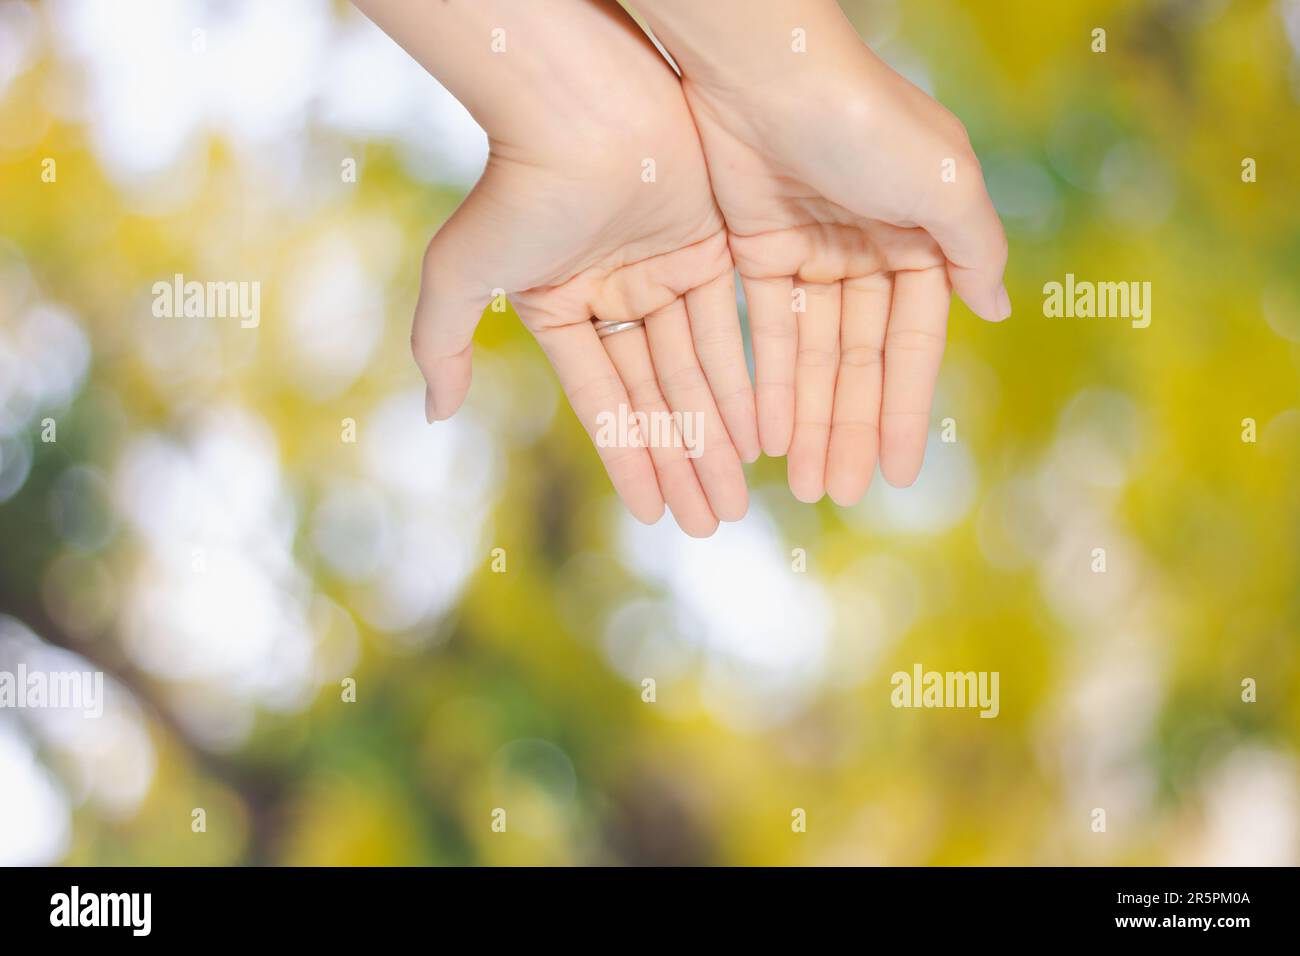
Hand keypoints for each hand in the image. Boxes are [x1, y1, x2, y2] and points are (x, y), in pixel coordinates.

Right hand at [361, 0, 758, 535]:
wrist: (577, 100)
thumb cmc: (515, 188)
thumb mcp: (462, 275)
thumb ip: (444, 343)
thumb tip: (435, 416)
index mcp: (562, 307)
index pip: (604, 400)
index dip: (631, 458)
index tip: (656, 514)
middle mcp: (617, 293)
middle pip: (659, 395)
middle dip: (683, 462)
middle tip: (711, 525)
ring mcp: (667, 269)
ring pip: (700, 370)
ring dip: (718, 435)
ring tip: (737, 499)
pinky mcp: (714, 242)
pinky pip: (735, 326)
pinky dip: (748, 377)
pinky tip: (762, 436)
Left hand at [638, 1, 1009, 503]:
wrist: (767, 70)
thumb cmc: (865, 122)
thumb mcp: (942, 183)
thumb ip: (972, 248)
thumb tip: (998, 306)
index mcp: (921, 238)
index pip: (911, 344)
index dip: (902, 409)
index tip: (895, 474)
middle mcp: (868, 249)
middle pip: (855, 361)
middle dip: (847, 427)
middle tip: (835, 494)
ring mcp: (809, 250)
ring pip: (808, 354)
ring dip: (805, 416)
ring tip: (799, 482)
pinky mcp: (753, 248)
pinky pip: (761, 329)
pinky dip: (763, 377)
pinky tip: (760, 433)